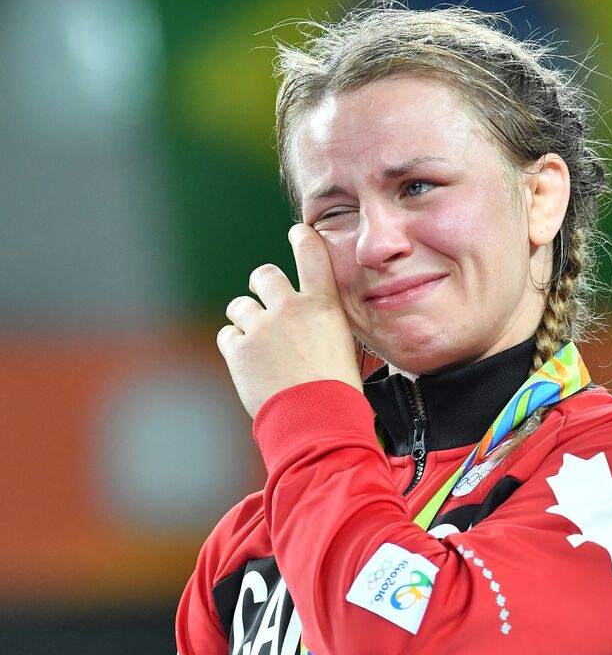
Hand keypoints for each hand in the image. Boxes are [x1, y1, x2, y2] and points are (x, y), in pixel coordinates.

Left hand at [218, 224, 362, 418]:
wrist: (317, 421)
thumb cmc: (337, 391)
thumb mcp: (341, 346)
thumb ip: (321, 323)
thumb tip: (305, 321)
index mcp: (322, 306)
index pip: (311, 253)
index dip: (302, 238)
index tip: (297, 233)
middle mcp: (289, 309)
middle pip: (264, 275)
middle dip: (261, 285)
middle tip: (265, 302)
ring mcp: (261, 328)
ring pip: (240, 307)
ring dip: (245, 320)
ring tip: (259, 345)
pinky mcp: (238, 350)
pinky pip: (227, 336)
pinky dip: (235, 346)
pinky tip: (250, 363)